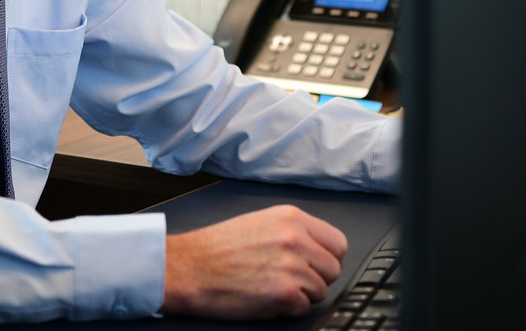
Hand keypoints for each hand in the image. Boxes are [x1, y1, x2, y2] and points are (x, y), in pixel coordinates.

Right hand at [161, 204, 347, 319]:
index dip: (327, 258)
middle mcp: (295, 238)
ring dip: (299, 294)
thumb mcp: (260, 223)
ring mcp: (291, 266)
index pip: (337, 243)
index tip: (314, 265)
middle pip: (333, 269)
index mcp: (291, 217)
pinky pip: (304, 308)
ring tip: (270, 285)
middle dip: (315, 278)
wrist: (187, 267)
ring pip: (320, 290)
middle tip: (288, 278)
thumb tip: (318, 249)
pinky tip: (264, 296)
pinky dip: (287, 308)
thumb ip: (293, 232)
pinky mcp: (284, 293)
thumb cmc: (216, 248)